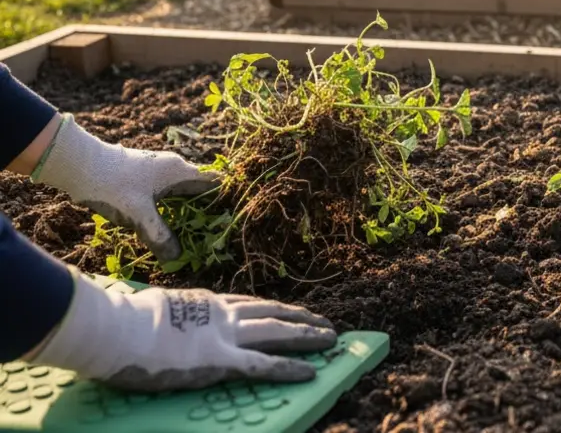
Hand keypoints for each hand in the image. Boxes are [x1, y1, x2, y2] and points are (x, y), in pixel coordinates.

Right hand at [31, 272, 336, 391]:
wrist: (115, 327)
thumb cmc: (121, 321)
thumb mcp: (155, 309)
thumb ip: (172, 315)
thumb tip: (164, 320)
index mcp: (206, 302)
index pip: (250, 304)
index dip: (275, 309)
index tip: (292, 312)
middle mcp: (222, 314)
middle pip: (273, 314)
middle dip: (302, 318)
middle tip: (326, 323)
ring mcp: (224, 335)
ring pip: (277, 333)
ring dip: (307, 336)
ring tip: (331, 339)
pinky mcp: (221, 360)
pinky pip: (263, 365)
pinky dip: (289, 368)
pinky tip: (311, 371)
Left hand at [33, 114, 216, 260]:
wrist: (79, 165)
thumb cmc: (114, 185)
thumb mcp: (139, 216)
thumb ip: (160, 236)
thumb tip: (178, 258)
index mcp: (180, 172)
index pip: (215, 184)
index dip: (224, 202)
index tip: (226, 223)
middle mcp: (175, 167)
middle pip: (200, 190)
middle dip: (206, 212)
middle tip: (209, 236)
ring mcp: (159, 170)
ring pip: (183, 192)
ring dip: (187, 211)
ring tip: (190, 235)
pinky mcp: (146, 176)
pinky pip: (168, 193)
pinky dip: (172, 208)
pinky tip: (166, 224)